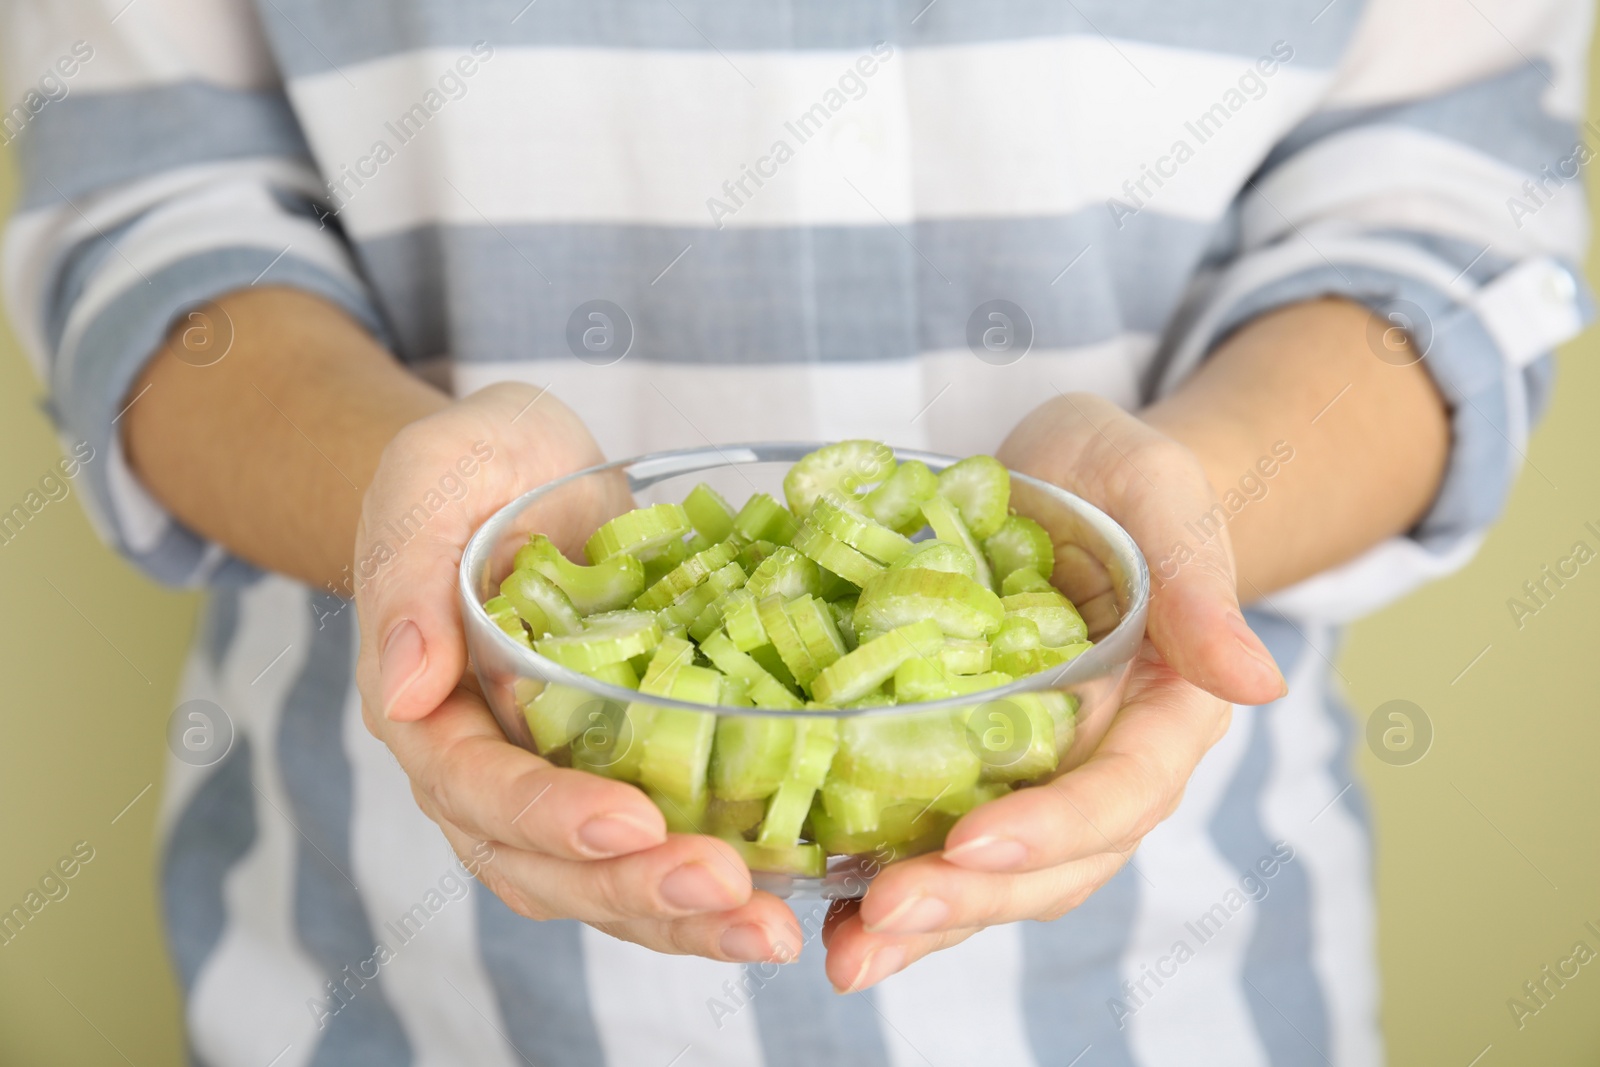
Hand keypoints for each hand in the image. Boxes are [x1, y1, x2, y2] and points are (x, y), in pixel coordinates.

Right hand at [353, 383, 801, 963]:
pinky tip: (788, 891)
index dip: (550, 815)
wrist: (524, 470)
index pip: (477, 788)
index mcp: (430, 711)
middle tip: (733, 897)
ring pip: (607, 881)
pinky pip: (658, 845)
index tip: (631, 823)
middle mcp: (488, 769)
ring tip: (771, 930)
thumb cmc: (470, 466)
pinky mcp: (620, 770)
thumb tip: (403, 688)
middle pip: (550, 865)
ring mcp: (556, 780)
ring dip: (686, 916)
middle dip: (638, 891)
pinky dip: (717, 878)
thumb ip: (406, 575)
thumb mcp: (430, 480)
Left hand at [821, 393, 1288, 991]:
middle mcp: (1098, 764)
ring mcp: (1031, 775)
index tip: (975, 842)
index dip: (1054, 827)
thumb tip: (1259, 682)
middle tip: (881, 921)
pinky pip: (932, 837)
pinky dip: (880, 878)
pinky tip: (817, 904)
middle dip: (970, 900)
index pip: (1120, 793)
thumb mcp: (1161, 496)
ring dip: (922, 923)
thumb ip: (1200, 581)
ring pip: (990, 876)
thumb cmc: (1122, 479)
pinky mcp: (963, 765)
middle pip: (1052, 864)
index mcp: (1161, 715)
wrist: (1065, 479)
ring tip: (845, 954)